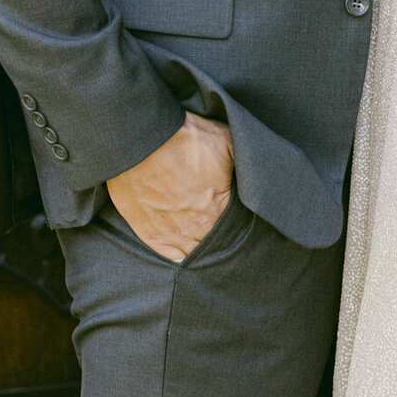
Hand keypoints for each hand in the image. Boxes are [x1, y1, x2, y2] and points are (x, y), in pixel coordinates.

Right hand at [106, 112, 233, 261]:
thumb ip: (244, 162)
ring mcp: (172, 235)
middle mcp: (196, 230)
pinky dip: (180, 252)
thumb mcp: (226, 141)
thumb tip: (256, 172)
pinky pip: (172, 256)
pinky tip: (186, 242)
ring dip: (201, 243)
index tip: (233, 206)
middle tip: (218, 216)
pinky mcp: (150, 235)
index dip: (236, 216)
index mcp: (217, 211)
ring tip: (203, 230)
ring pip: (195, 252)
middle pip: (215, 242)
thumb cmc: (183, 139)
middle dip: (220, 231)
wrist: (141, 141)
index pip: (235, 226)